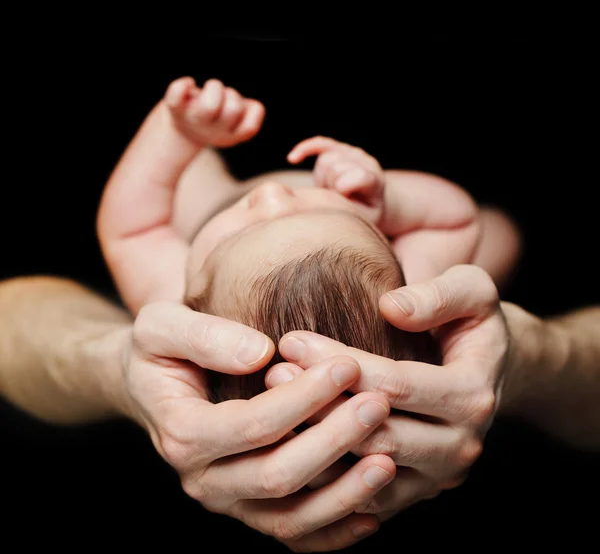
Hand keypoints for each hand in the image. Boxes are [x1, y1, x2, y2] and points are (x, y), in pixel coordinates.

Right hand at [119, 300, 395, 550]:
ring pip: (290, 516)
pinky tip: (375, 511)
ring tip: (391, 458)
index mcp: (183, 433)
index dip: (304, 398)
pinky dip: (334, 529)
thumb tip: (259, 354)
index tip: (348, 364)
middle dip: (334, 440)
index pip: (254, 425)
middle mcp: (203, 480)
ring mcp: (227, 502)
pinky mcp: (247, 510)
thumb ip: (203, 336)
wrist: (151, 384)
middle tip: (380, 403)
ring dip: (344, 492)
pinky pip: (293, 534)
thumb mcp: (160, 326)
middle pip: (277, 475)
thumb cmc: (161, 349)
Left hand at [165, 76, 264, 146]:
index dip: (248, 111)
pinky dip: (183, 84)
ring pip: (210, 104)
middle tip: (222, 97)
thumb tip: (250, 106)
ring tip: (209, 90)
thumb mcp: (238, 118)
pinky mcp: (176, 110)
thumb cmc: (219, 116)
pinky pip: (177, 94)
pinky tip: (189, 83)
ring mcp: (194, 121)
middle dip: (232, 94)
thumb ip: (251, 110)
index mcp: (231, 137)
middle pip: (233, 109)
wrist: (184, 128)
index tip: (240, 108)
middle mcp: (213, 133)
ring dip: (214, 87)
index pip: (250, 127)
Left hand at [267, 265, 506, 519]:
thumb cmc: (470, 323)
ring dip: (314, 443)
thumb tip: (391, 307)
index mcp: (472, 397)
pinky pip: (361, 499)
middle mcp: (459, 447)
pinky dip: (324, 477)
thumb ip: (439, 295)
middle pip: (377, 436)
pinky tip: (288, 443)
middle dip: (319, 405)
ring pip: (364, 476)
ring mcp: (435, 478)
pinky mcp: (413, 493)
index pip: (395, 385)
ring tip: (271, 404)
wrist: (487, 370)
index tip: (292, 339)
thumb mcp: (472, 292)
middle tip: (273, 373)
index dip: (340, 362)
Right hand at [287, 136, 384, 223]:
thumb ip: (353, 210)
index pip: (360, 175)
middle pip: (337, 167)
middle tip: (336, 200)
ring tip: (332, 192)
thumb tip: (334, 195)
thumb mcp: (364, 219)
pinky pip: (319, 143)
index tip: (340, 195)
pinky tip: (292, 159)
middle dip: (330, 186)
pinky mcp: (337, 148)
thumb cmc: (362, 214)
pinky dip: (305, 149)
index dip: (345, 185)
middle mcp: (365, 161)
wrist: (367, 202)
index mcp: (375, 180)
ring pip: (326, 160)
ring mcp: (351, 153)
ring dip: (323, 180)